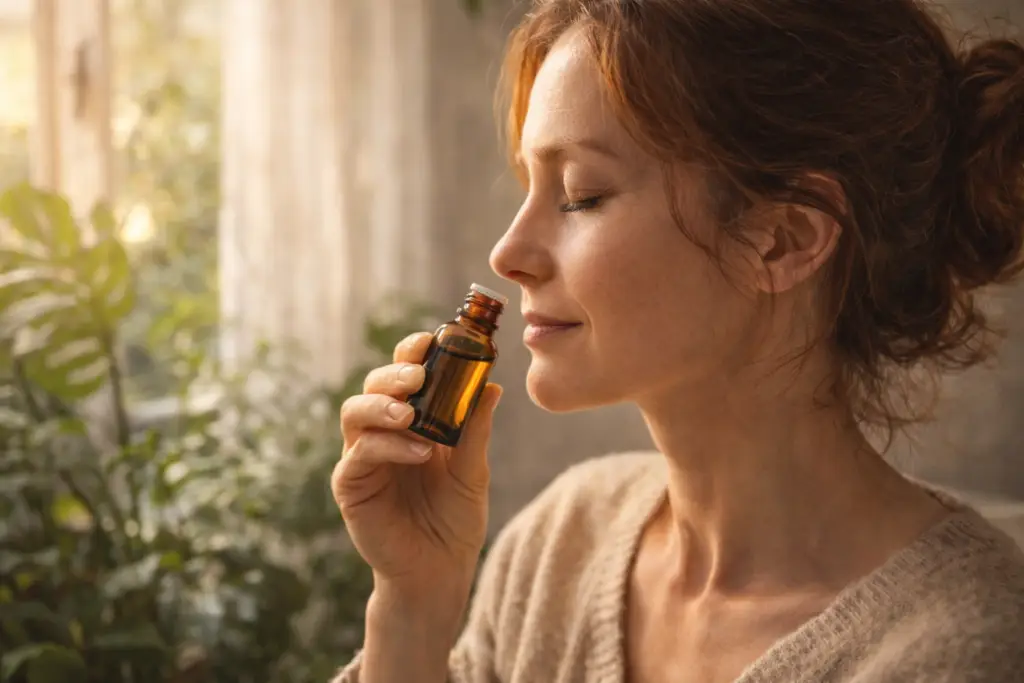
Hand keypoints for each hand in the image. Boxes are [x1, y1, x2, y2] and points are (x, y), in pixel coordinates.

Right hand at [331, 332, 501, 598]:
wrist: (440, 570)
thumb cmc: (454, 518)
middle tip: (419, 376)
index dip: (412, 352)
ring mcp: (363, 457)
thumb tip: (491, 386)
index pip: (403, 373)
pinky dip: (388, 446)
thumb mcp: (474, 470)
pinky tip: (419, 452)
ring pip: (354, 412)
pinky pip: (359, 454)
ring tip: (412, 415)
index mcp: (411, 419)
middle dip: (394, 373)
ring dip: (383, 406)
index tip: (433, 340)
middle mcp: (381, 431)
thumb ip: (475, 429)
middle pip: (373, 384)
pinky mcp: (351, 485)